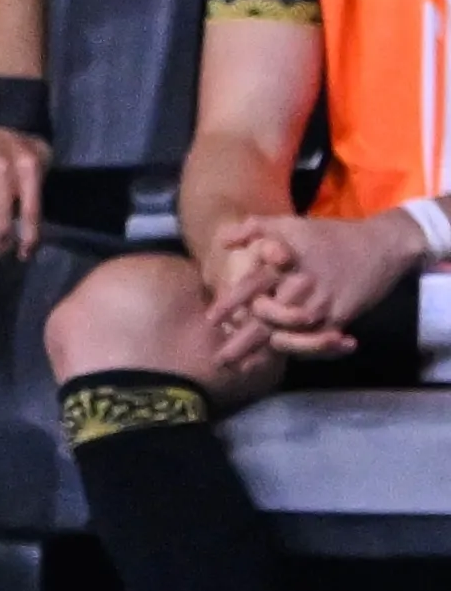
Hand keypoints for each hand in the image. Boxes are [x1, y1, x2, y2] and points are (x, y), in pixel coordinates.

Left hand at [211, 209, 416, 361]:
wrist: (380, 246)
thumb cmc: (326, 235)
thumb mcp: (288, 224)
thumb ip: (253, 229)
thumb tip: (222, 242)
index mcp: (285, 263)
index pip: (250, 286)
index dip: (229, 304)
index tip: (210, 320)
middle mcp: (301, 287)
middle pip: (266, 320)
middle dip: (242, 341)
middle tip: (221, 359)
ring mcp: (322, 305)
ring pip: (290, 335)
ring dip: (266, 353)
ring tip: (245, 367)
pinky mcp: (341, 318)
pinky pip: (317, 342)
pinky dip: (300, 352)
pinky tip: (281, 361)